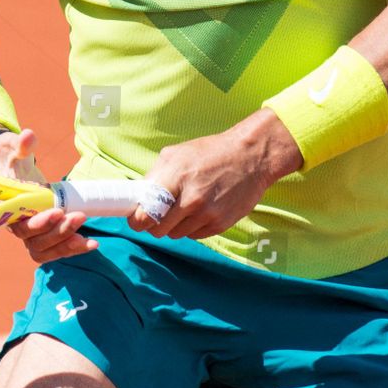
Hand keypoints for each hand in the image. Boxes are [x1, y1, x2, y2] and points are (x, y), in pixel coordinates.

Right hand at [0, 127, 98, 264]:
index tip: (58, 211)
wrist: (9, 166)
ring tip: (88, 239)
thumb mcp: (12, 147)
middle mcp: (16, 225)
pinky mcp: (43, 235)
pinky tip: (91, 243)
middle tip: (79, 216)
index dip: (39, 222)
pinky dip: (72, 249)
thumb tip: (29, 137)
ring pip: (44, 250)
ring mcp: (30, 233)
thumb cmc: (10, 157)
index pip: (21, 224)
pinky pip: (55, 249)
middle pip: (35, 241)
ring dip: (67, 246)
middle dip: (59, 232)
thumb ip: (21, 144)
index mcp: (8, 207)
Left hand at [126, 111, 302, 239]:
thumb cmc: (211, 152)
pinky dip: (192, 227)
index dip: (136, 221)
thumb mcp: (177, 154)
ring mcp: (207, 214)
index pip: (144, 214)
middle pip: (157, 229)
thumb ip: (155, 176)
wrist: (252, 156)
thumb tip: (138, 197)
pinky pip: (194, 235)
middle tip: (157, 215)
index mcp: (175, 178)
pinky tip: (199, 210)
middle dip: (153, 224)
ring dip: (173, 226)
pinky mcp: (220, 224)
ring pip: (175, 234)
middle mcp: (191, 200)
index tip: (135, 219)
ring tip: (183, 208)